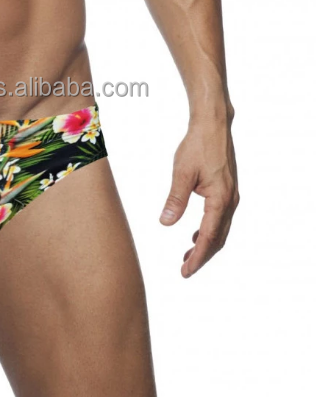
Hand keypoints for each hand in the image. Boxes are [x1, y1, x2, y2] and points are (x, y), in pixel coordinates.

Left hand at [160, 116, 238, 276]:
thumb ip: (175, 199)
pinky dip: (208, 230)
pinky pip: (220, 218)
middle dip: (202, 256)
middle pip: (218, 238)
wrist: (213, 126)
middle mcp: (229, 200)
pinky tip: (194, 234)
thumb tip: (166, 223)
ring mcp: (230, 195)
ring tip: (188, 256)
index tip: (186, 271)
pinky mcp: (226, 190)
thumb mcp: (182, 173)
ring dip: (205, 244)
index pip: (208, 236)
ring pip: (220, 229)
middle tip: (184, 270)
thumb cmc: (197, 146)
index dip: (197, 256)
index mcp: (220, 199)